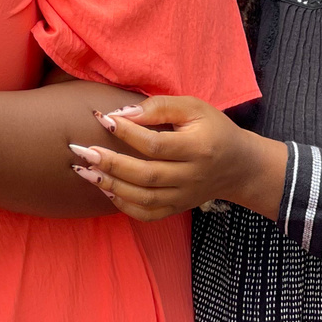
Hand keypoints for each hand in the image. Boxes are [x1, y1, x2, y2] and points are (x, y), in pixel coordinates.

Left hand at [66, 97, 286, 221]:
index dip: (127, 133)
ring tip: (84, 171)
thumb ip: (160, 107)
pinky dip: (124, 206)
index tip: (102, 118)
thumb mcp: (194, 108)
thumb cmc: (212, 129)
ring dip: (111, 186)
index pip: (157, 145)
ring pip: (144, 198)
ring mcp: (184, 197)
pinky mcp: (178, 208)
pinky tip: (105, 190)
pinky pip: (148, 214)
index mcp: (198, 148)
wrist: (239, 166)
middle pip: (146, 175)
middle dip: (111, 164)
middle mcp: (192, 176)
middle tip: (82, 151)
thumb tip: (123, 113)